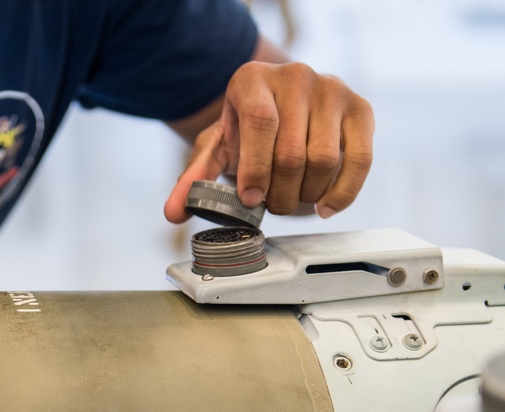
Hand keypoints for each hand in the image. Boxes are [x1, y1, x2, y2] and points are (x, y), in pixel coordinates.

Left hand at [165, 61, 373, 222]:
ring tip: (291, 201)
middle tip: (270, 207)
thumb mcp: (217, 148)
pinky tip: (325, 207)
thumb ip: (194, 179)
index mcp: (251, 79)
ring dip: (306, 195)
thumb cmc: (247, 129)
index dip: (254, 168)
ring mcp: (331, 89)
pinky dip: (342, 193)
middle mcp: (295, 76)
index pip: (259, 122)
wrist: (282, 105)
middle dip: (278, 192)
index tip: (250, 199)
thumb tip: (174, 213)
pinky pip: (360, 159)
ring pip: (324, 159)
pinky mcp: (360, 109)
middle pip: (291, 150)